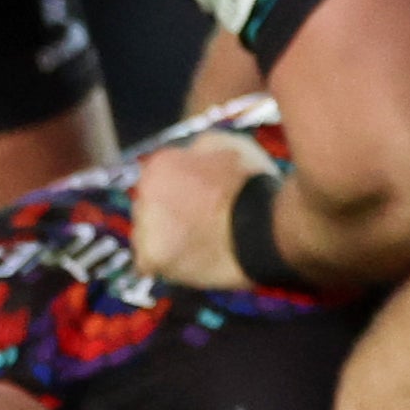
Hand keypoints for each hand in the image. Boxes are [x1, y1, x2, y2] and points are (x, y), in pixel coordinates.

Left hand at [127, 127, 270, 291]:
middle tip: (203, 222)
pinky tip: (192, 259)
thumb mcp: (231, 146)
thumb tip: (190, 154)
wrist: (266, 227)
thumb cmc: (254, 186)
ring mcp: (145, 226)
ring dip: (168, 238)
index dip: (183, 189)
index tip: (203, 199)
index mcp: (161, 164)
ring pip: (148, 234)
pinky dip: (168, 264)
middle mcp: (144, 192)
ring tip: (201, 244)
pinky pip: (151, 264)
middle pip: (150, 206)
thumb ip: (200, 149)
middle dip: (171, 213)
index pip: (159, 178)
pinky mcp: (151, 258)